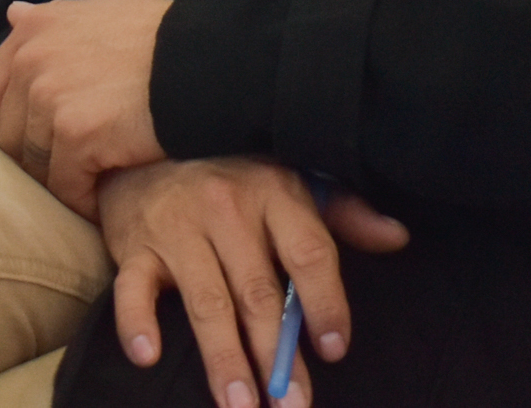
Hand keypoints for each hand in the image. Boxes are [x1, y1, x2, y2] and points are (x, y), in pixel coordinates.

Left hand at [0, 0, 170, 217]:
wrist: (206, 59)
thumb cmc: (165, 35)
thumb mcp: (105, 8)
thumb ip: (57, 19)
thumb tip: (14, 14)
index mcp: (33, 28)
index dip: (11, 123)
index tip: (41, 139)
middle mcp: (31, 58)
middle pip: (6, 135)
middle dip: (35, 158)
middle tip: (70, 169)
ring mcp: (49, 96)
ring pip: (34, 165)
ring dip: (61, 182)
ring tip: (91, 187)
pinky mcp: (76, 133)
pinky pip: (64, 186)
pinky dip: (82, 200)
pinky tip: (104, 199)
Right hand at [98, 158, 408, 407]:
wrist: (145, 149)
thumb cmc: (230, 175)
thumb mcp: (289, 180)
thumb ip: (342, 212)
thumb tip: (397, 237)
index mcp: (274, 193)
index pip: (308, 253)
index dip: (325, 303)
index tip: (334, 350)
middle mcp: (227, 209)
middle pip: (259, 293)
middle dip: (276, 356)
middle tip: (291, 406)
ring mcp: (179, 228)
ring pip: (207, 303)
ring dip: (224, 360)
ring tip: (241, 406)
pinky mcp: (135, 247)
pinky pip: (132, 289)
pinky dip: (137, 321)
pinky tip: (148, 356)